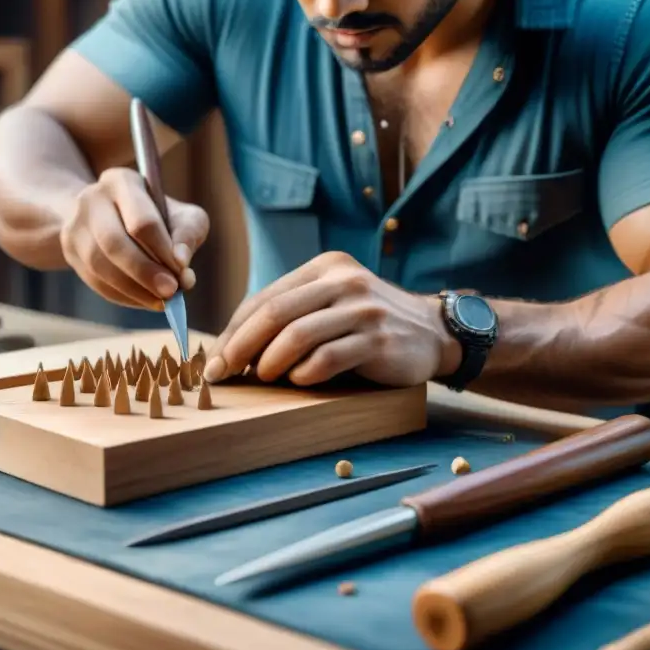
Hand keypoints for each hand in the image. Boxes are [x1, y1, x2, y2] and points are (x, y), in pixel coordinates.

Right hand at [60, 167, 209, 309]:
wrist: (114, 215)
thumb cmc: (158, 216)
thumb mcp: (181, 215)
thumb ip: (188, 234)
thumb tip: (181, 265)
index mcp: (122, 182)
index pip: (141, 221)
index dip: (162, 251)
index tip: (182, 273)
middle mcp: (92, 198)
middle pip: (114, 242)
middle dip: (145, 272)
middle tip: (171, 293)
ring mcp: (75, 225)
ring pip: (100, 265)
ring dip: (133, 289)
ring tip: (161, 301)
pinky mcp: (69, 250)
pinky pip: (94, 281)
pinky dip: (122, 296)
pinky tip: (144, 300)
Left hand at [203, 252, 460, 385]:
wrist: (434, 332)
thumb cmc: (369, 324)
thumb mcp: (332, 303)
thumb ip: (293, 313)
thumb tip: (234, 347)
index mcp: (324, 269)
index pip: (264, 298)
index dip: (234, 331)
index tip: (215, 359)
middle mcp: (343, 282)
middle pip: (275, 313)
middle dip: (241, 346)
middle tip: (223, 373)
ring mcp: (363, 309)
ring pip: (298, 334)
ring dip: (270, 361)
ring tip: (262, 378)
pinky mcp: (379, 339)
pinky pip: (329, 357)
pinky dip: (306, 373)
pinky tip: (299, 380)